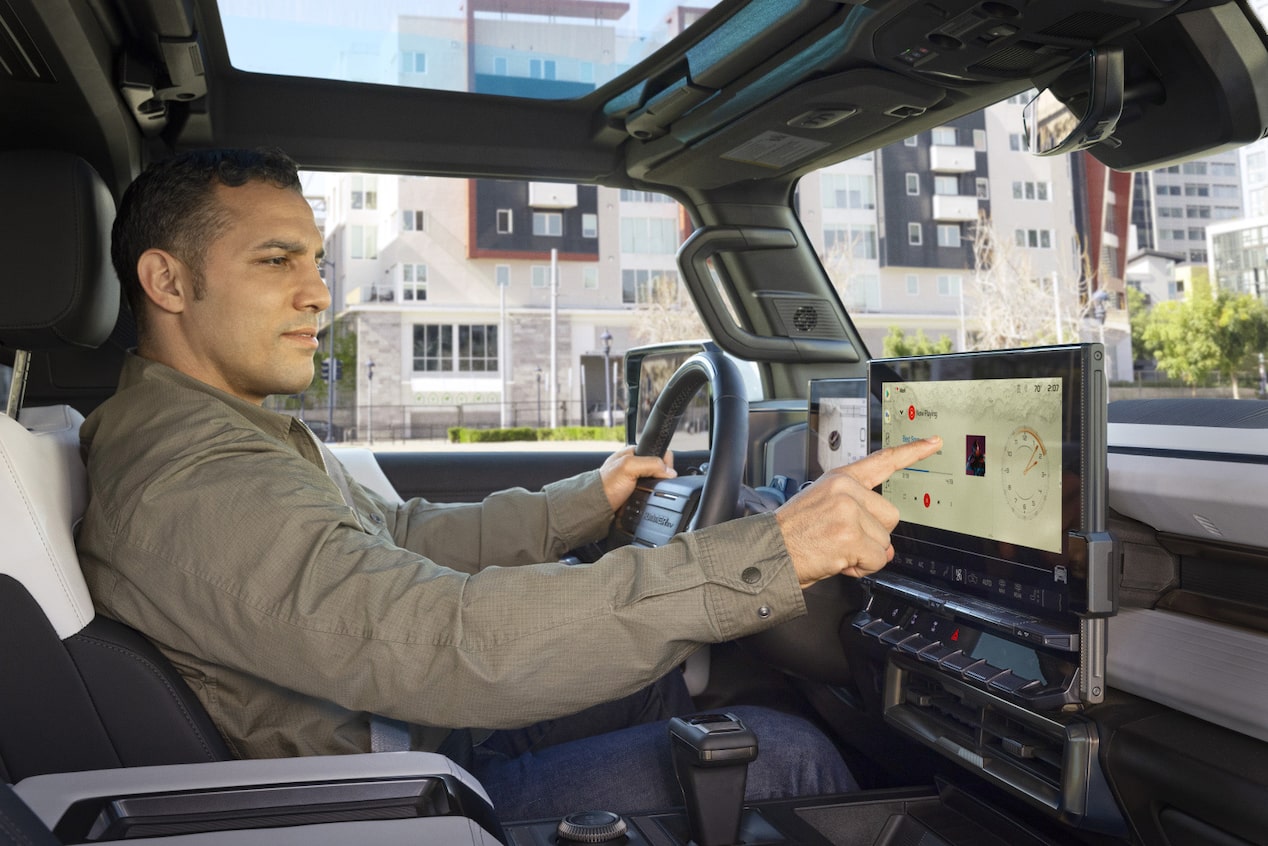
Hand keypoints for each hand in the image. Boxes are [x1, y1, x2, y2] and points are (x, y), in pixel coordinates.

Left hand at [599, 446, 675, 511]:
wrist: (595, 507)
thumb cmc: (604, 485)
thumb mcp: (629, 467)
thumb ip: (651, 464)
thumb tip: (670, 472)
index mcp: (634, 453)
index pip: (660, 452)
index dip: (666, 462)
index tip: (666, 472)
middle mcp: (636, 465)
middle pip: (660, 468)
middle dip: (662, 477)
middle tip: (656, 484)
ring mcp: (636, 480)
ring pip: (657, 483)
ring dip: (657, 489)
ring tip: (650, 492)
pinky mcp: (636, 494)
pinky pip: (652, 494)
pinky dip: (652, 497)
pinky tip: (648, 499)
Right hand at [775, 436, 940, 587]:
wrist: (767, 553)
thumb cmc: (789, 536)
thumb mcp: (821, 509)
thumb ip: (857, 516)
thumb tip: (885, 547)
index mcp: (838, 480)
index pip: (881, 462)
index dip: (912, 452)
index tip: (933, 443)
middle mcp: (845, 490)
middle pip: (891, 516)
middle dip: (874, 536)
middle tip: (843, 541)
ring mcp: (848, 512)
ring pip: (885, 542)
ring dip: (865, 555)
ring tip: (835, 551)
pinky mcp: (850, 536)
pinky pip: (877, 559)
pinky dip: (861, 568)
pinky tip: (838, 560)